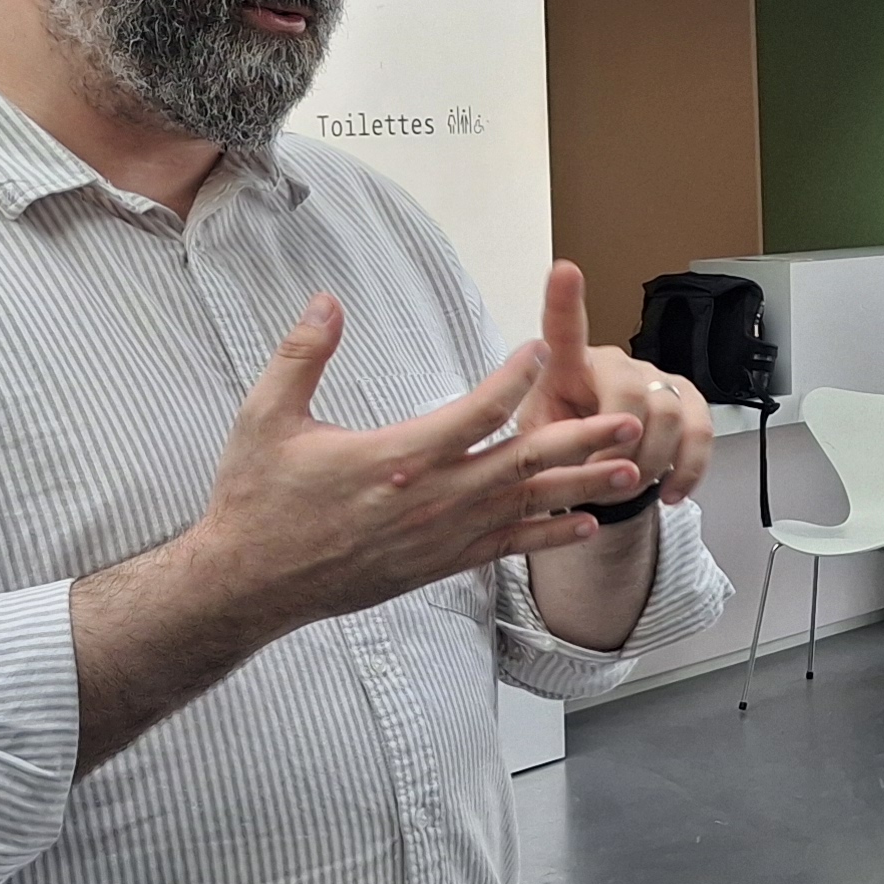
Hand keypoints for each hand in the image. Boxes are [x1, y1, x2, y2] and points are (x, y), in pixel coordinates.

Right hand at [183, 295, 645, 640]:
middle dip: (582, 438)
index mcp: (397, 458)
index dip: (514, 379)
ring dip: (583, 486)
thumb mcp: (265, 418)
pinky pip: (507, 547)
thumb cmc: (257, 499)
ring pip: (526, 506)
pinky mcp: (439, 564)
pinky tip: (589, 526)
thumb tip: (327, 300)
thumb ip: (301, 356)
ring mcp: (441, 537)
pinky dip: (551, 537)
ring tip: (633, 470)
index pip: (476, 412)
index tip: (539, 350)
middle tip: (631, 418)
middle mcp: (432, 499)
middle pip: (523, 461)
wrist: (250, 583)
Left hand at [525, 264, 710, 506]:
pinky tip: (671, 491)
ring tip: (630, 488)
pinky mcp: (688, 402)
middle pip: (630, 392)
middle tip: (605, 480)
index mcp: (565, 368)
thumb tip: (586, 460)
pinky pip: (701, 432)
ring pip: (668, 416)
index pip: (563, 329)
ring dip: (649, 465)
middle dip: (621, 447)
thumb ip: (552, 453)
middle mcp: (615, 365)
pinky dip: (688, 469)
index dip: (564, 300)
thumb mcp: (536, 452)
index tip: (564, 271)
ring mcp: (655, 380)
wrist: (593, 471)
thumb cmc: (559, 452)